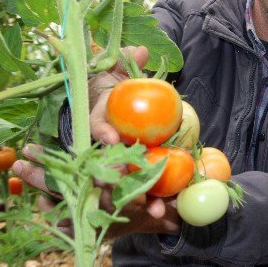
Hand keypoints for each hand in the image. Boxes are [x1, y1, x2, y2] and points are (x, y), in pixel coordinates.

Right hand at [12, 45, 181, 237]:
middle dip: (120, 181)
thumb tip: (141, 49)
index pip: (96, 128)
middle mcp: (103, 147)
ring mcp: (114, 165)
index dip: (103, 134)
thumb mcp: (118, 69)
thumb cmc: (114, 86)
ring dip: (139, 200)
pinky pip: (140, 191)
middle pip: (108, 167)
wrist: (112, 104)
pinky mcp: (130, 176)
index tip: (113, 140)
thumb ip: (128, 60)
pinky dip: (152, 203)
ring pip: (124, 186)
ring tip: (158, 212)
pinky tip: (170, 216)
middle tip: (136, 188)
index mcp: (98, 122)